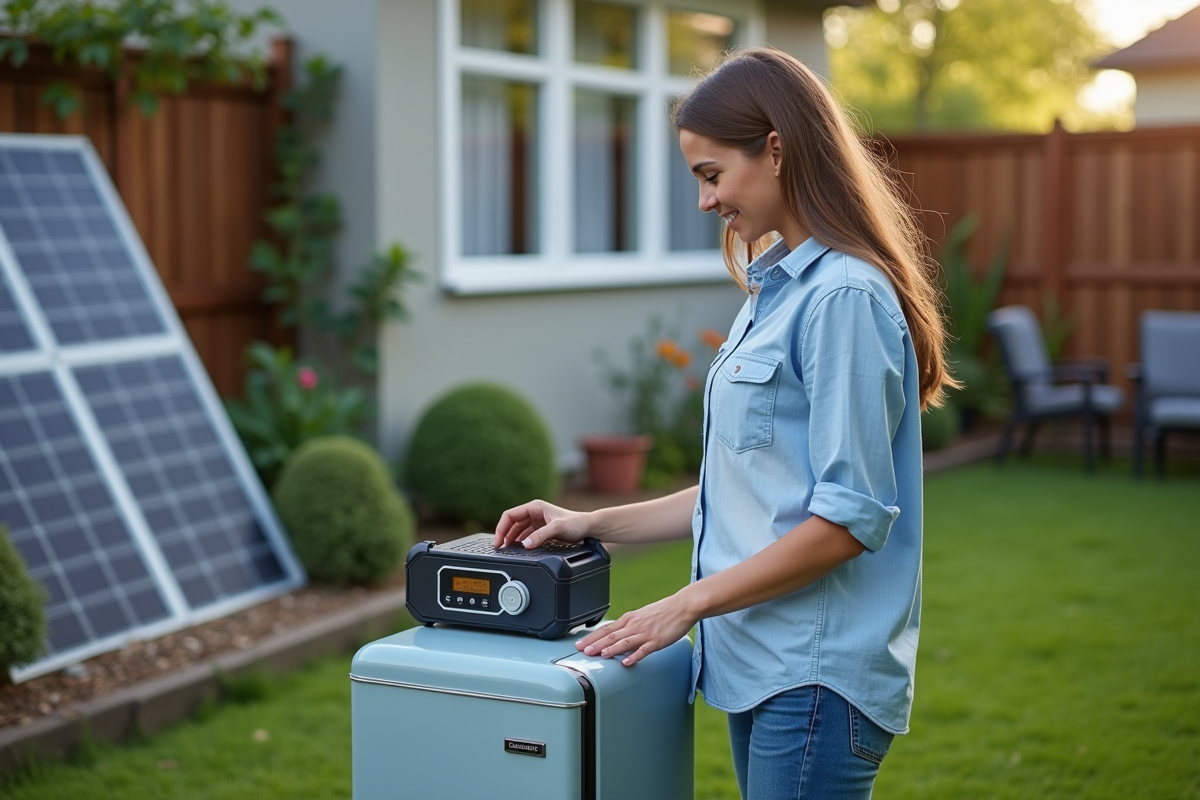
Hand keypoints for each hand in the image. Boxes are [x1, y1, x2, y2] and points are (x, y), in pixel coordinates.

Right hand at [493, 499, 591, 549]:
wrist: (588, 528)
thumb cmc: (576, 523)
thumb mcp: (557, 528)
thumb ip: (541, 536)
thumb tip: (525, 544)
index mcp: (534, 507)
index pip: (510, 515)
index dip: (501, 528)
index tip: (498, 541)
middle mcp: (534, 513)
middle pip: (511, 523)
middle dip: (504, 535)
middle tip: (500, 548)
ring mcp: (537, 522)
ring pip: (517, 530)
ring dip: (512, 540)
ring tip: (507, 551)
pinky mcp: (541, 530)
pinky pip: (525, 536)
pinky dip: (520, 543)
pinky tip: (519, 550)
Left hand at [575, 592, 696, 666]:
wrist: (683, 606)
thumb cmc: (664, 611)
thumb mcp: (642, 616)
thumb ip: (629, 626)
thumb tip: (617, 636)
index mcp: (630, 619)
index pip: (606, 629)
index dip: (592, 637)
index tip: (580, 644)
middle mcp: (634, 625)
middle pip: (611, 635)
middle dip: (596, 644)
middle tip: (583, 651)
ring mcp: (645, 633)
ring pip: (625, 641)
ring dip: (611, 649)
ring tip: (601, 655)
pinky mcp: (657, 640)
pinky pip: (643, 650)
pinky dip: (634, 656)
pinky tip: (626, 662)